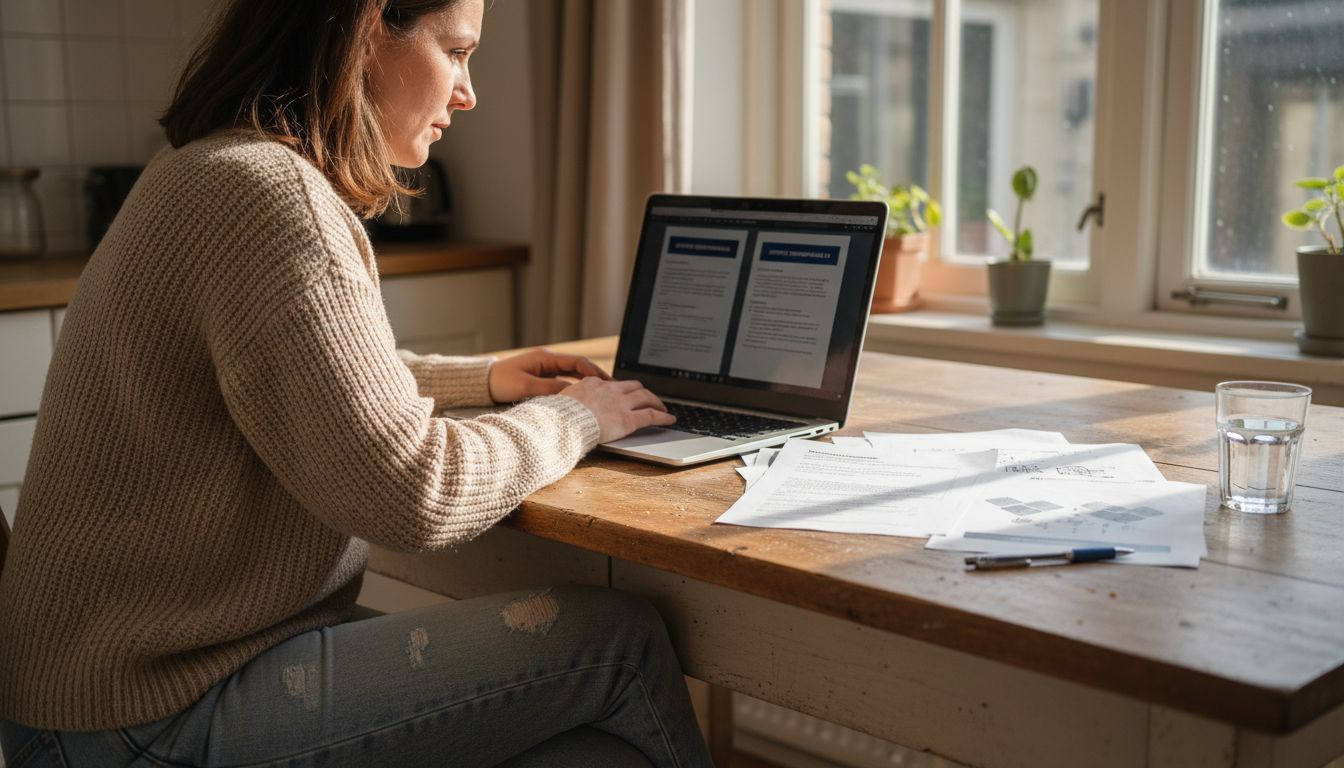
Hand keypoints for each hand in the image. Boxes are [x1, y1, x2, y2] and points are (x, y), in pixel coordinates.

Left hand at [488, 347, 609, 402]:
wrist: (482, 384)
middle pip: (580, 367)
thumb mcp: (525, 387)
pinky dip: (577, 388)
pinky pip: (565, 381)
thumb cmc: (500, 383)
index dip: (595, 372)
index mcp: (546, 358)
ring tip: (604, 394)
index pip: (578, 362)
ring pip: (574, 374)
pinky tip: (585, 397)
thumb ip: (549, 390)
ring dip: (589, 383)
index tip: (607, 384)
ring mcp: (546, 369)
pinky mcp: (542, 378)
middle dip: (597, 378)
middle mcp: (548, 361)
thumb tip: (573, 394)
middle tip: (614, 389)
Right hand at [560, 378, 675, 442]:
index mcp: (592, 384)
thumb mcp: (560, 401)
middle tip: (649, 399)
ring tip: (663, 407)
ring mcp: (620, 403)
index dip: (622, 389)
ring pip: (646, 397)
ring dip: (657, 401)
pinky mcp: (627, 419)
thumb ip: (569, 399)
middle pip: (634, 386)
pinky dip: (663, 416)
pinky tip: (670, 419)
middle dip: (644, 392)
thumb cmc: (557, 417)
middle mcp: (609, 389)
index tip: (625, 394)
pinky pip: (651, 415)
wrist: (562, 424)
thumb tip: (564, 401)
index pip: (612, 383)